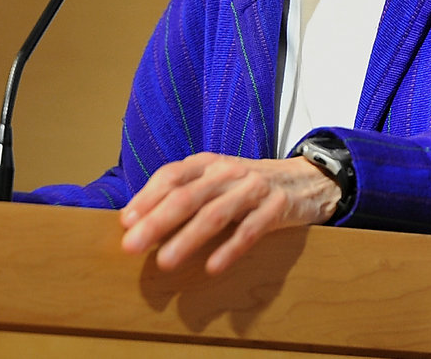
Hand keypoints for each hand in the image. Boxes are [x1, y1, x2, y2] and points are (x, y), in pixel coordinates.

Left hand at [119, 152, 339, 274]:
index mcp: (208, 163)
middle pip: (188, 195)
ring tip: (165, 262)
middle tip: (132, 245)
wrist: (305, 179)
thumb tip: (136, 219)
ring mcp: (253, 189)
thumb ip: (184, 193)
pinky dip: (230, 248)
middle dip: (157, 221)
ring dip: (187, 238)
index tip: (125, 222)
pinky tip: (213, 267)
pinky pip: (251, 230)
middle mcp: (228, 172)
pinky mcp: (276, 208)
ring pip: (215, 213)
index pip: (172, 175)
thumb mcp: (216, 181)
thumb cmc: (248, 185)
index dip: (147, 197)